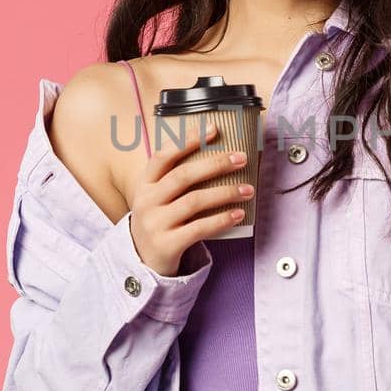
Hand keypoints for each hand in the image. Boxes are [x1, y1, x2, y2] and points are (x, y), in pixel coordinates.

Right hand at [128, 122, 253, 276]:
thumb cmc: (159, 221)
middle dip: (215, 164)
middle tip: (241, 158)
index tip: (214, 129)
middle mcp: (146, 201)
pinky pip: (199, 228)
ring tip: (248, 189)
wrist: (142, 261)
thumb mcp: (158, 197)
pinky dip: (221, 220)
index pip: (163, 156)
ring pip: (194, 201)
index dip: (187, 141)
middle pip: (183, 176)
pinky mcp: (167, 244)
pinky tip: (238, 214)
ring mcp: (155, 224)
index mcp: (144, 184)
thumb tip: (220, 156)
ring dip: (225, 192)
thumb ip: (177, 179)